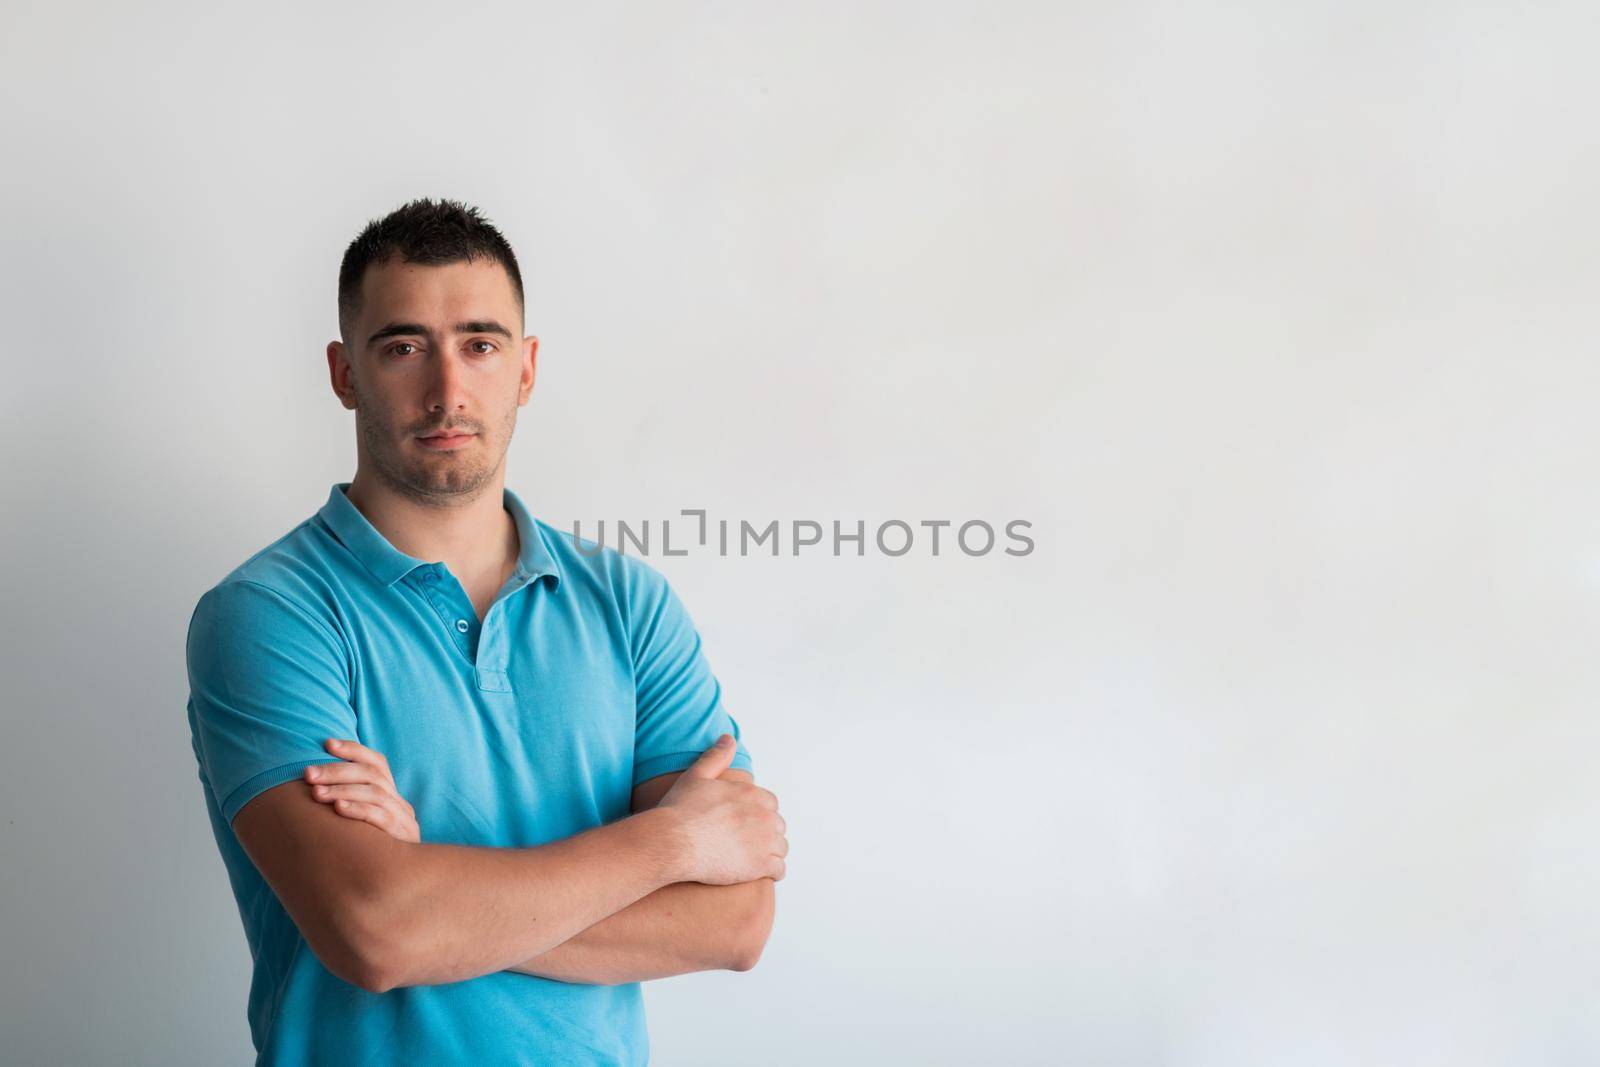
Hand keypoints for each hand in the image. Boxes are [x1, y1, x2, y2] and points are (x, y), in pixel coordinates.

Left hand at [303, 738, 420, 842]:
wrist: (398, 886)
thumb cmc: (369, 852)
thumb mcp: (362, 824)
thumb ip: (348, 804)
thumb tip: (310, 784)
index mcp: (392, 794)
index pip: (377, 762)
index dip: (353, 750)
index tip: (326, 743)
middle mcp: (400, 803)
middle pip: (372, 774)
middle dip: (337, 770)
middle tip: (308, 774)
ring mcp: (404, 820)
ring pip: (375, 792)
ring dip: (343, 789)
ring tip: (316, 793)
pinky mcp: (403, 838)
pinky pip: (381, 818)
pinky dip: (359, 810)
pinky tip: (338, 809)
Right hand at [655, 734, 786, 884]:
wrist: (671, 842)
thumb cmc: (680, 810)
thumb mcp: (697, 775)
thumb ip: (717, 756)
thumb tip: (729, 738)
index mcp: (753, 794)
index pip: (770, 804)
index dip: (758, 814)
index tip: (744, 824)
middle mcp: (764, 815)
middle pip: (777, 826)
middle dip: (765, 834)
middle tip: (745, 844)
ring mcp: (765, 841)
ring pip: (781, 848)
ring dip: (770, 853)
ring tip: (750, 859)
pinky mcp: (761, 865)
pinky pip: (780, 870)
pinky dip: (772, 871)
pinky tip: (757, 872)